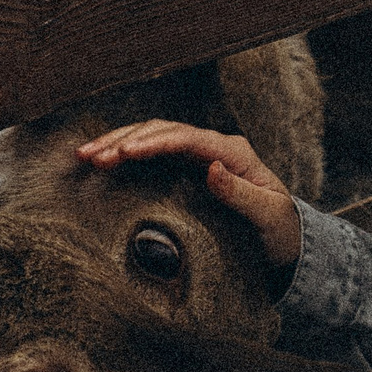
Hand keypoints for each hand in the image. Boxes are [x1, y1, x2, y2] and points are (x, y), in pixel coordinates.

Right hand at [74, 120, 301, 268]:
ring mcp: (198, 155)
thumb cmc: (279, 230)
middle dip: (124, 140)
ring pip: (152, 136)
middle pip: (163, 131)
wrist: (286, 240)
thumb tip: (211, 169)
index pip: (187, 138)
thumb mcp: (268, 216)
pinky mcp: (186, 168)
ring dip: (118, 142)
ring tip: (85, 155)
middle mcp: (214, 146)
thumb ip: (242, 195)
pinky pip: (151, 154)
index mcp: (233, 152)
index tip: (125, 153)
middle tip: (91, 156)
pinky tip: (100, 161)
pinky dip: (125, 154)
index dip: (154, 142)